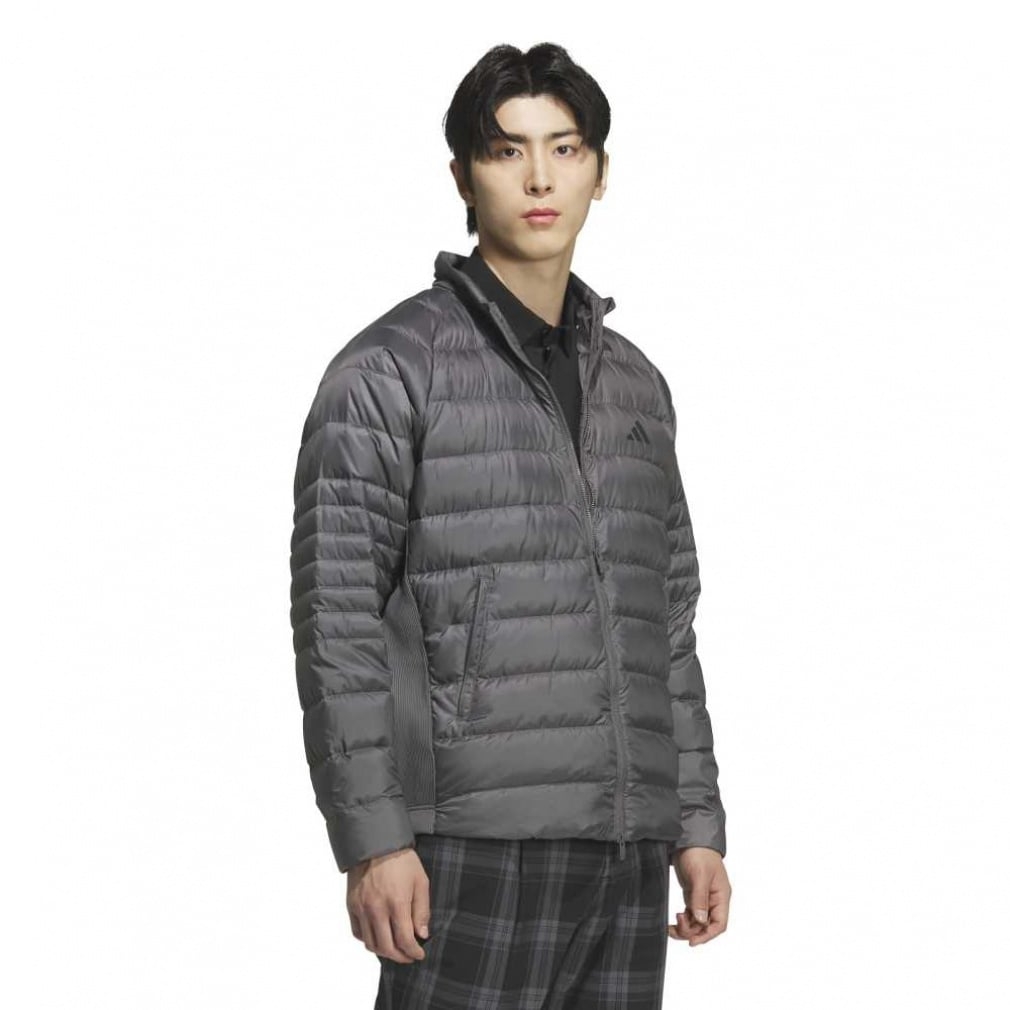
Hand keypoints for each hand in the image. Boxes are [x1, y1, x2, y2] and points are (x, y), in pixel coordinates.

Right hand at [346, 846, 429, 962]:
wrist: (377, 842)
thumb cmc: (402, 860)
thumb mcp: (421, 881)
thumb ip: (422, 910)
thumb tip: (422, 935)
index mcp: (396, 903)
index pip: (404, 940)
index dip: (413, 952)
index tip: (419, 954)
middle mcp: (377, 909)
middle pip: (386, 947)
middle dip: (400, 957)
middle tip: (408, 956)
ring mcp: (361, 908)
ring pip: (370, 943)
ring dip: (383, 951)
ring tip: (394, 949)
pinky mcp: (351, 905)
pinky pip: (357, 932)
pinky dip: (367, 939)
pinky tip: (378, 936)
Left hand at [668, 846, 730, 945]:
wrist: (688, 837)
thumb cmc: (699, 852)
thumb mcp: (700, 875)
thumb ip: (700, 898)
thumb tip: (701, 921)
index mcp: (721, 896)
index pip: (719, 923)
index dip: (707, 935)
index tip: (692, 941)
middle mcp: (714, 900)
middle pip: (706, 926)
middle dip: (692, 930)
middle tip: (677, 924)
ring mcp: (703, 898)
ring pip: (697, 922)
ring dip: (685, 927)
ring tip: (671, 925)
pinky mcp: (692, 894)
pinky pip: (690, 914)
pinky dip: (682, 920)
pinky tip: (673, 920)